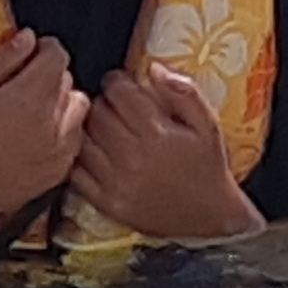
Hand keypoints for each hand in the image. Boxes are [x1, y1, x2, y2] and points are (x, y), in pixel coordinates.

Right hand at [0, 33, 85, 248]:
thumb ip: (1, 61)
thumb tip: (28, 38)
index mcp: (29, 98)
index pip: (58, 56)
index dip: (44, 48)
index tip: (31, 52)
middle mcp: (53, 123)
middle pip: (69, 81)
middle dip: (49, 75)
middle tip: (22, 83)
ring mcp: (59, 150)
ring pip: (78, 109)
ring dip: (61, 102)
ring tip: (33, 109)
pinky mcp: (58, 172)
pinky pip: (75, 140)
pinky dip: (63, 131)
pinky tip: (36, 136)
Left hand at [71, 66, 262, 246]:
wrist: (210, 218)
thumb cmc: (208, 167)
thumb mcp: (208, 125)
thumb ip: (184, 92)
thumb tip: (153, 69)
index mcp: (157, 134)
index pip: (119, 92)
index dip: (118, 81)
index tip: (122, 84)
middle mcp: (133, 157)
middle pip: (97, 113)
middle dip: (104, 103)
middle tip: (115, 108)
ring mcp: (117, 182)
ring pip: (83, 140)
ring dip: (90, 129)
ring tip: (105, 129)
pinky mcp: (107, 203)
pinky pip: (77, 172)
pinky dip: (80, 158)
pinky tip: (96, 154)